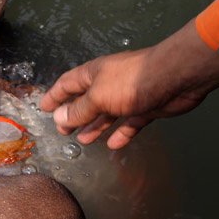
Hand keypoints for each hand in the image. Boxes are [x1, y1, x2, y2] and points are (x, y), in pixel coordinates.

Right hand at [40, 19, 218, 148]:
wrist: (175, 78)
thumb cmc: (131, 82)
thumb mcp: (98, 97)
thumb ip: (79, 110)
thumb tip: (59, 119)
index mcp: (94, 74)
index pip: (67, 84)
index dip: (55, 96)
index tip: (43, 108)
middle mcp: (109, 83)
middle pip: (86, 101)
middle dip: (74, 116)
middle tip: (63, 131)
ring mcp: (128, 95)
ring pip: (106, 114)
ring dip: (95, 126)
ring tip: (84, 140)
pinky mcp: (145, 107)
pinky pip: (129, 122)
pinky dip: (121, 133)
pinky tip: (114, 144)